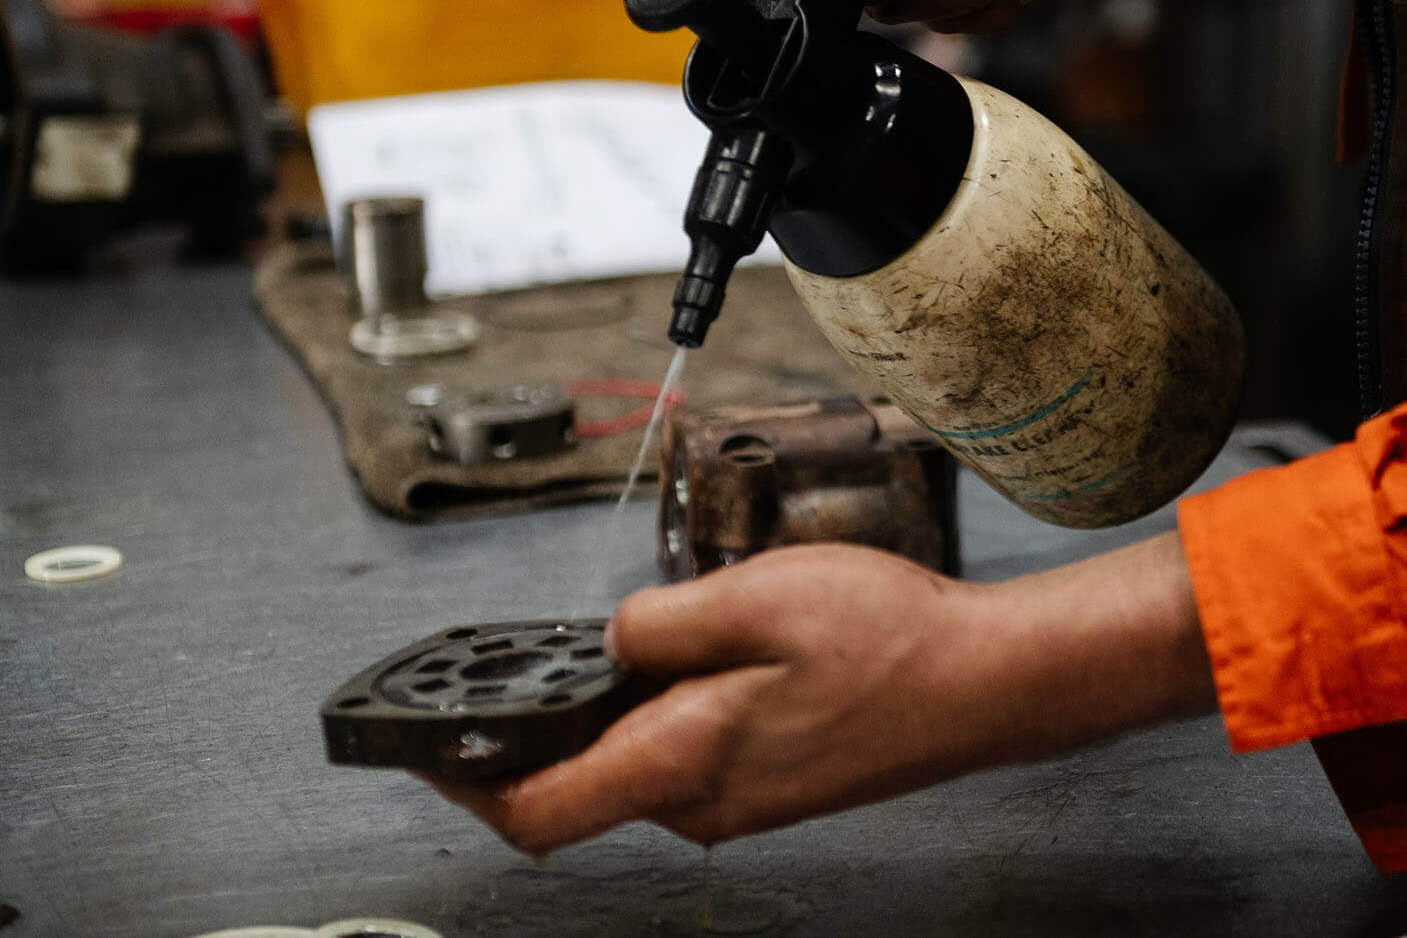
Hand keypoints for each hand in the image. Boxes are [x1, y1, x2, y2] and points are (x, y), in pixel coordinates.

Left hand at [424, 534, 1215, 852]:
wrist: (986, 683)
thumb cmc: (891, 643)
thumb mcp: (756, 600)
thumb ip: (657, 623)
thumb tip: (610, 641)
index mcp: (679, 762)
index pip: (533, 807)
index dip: (460, 776)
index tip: (420, 740)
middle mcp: (700, 801)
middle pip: (579, 785)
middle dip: (537, 726)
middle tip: (523, 658)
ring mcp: (739, 800)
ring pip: (636, 764)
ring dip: (610, 712)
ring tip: (630, 639)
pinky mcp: (770, 785)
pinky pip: (686, 757)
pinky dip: (662, 714)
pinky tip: (698, 656)